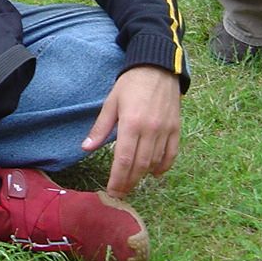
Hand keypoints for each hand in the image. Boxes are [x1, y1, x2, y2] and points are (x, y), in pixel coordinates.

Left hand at [81, 65, 180, 199]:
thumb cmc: (130, 84)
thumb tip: (86, 148)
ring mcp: (165, 130)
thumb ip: (100, 128)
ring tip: (132, 182)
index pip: (124, 160)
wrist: (157, 67)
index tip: (112, 191)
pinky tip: (155, 172)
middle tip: (121, 193)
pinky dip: (164, 166)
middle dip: (129, 182)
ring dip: (144, 175)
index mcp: (131, 123)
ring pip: (155, 162)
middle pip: (140, 165)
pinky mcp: (176, 128)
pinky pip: (171, 154)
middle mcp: (150, 130)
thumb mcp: (111, 102)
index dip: (118, 179)